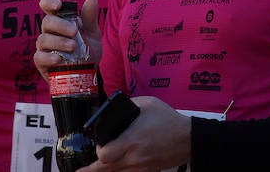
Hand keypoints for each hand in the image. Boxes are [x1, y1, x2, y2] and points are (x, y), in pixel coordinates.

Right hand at [34, 0, 101, 81]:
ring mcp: (44, 47)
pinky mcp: (42, 63)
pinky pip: (39, 57)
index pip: (48, 6)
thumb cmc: (87, 49)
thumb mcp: (92, 33)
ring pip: (43, 39)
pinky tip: (59, 59)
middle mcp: (49, 32)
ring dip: (58, 42)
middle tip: (74, 32)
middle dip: (60, 25)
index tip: (58, 5)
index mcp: (60, 20)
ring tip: (73, 47)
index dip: (49, 2)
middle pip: (47, 22)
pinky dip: (48, 58)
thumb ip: (90, 18)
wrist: (88, 73)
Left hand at [76, 96, 190, 170]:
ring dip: (104, 171)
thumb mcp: (147, 103)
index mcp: (131, 140)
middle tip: (81, 169)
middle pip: (105, 169)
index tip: (100, 143)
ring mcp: (141, 168)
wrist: (188, 138)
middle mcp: (134, 158)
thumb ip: (129, 105)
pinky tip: (114, 168)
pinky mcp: (147, 171)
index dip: (98, 150)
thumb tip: (115, 108)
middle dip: (93, 168)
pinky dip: (119, 171)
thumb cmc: (168, 120)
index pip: (103, 155)